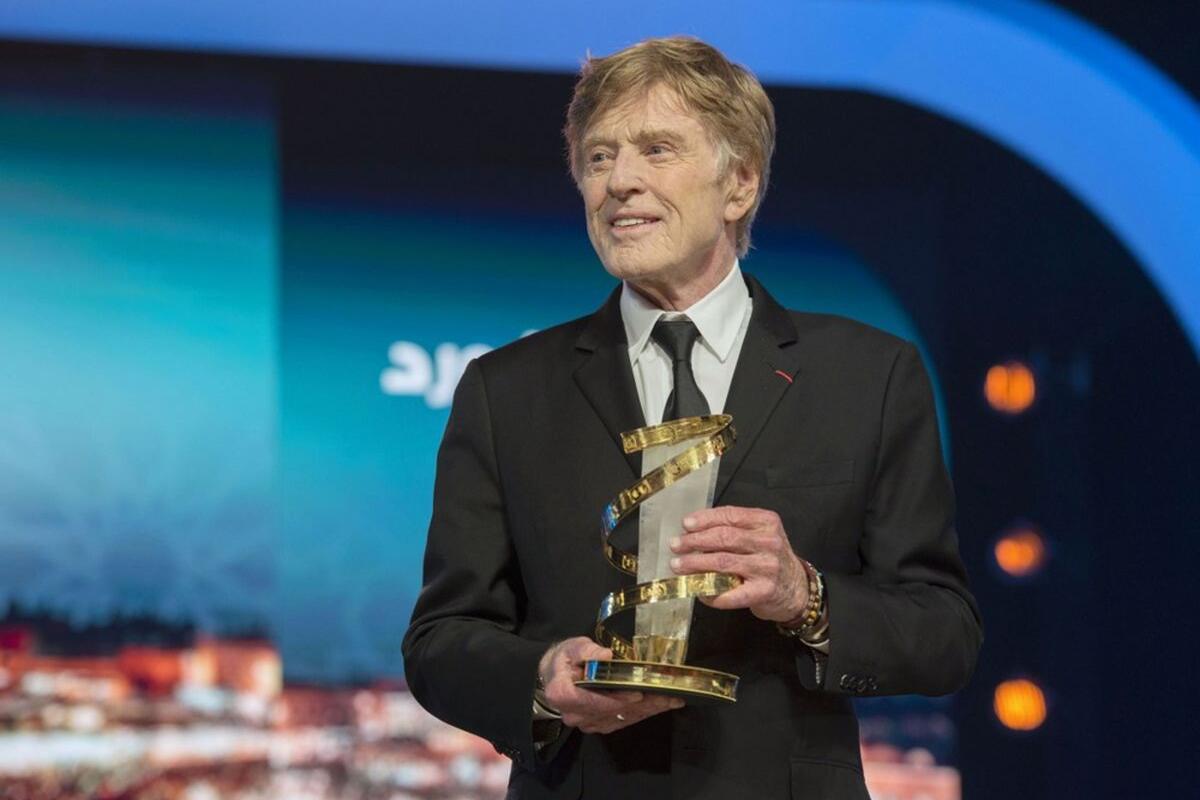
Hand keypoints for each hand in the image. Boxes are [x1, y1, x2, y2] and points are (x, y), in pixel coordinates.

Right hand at [538, 637, 683, 733]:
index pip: (594, 701)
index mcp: (564, 694)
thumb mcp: (572, 647)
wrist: (554, 676)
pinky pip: (622, 722)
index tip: (639, 694)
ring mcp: (587, 723)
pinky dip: (641, 714)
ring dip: (647, 711)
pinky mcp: (598, 725)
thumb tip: (606, 655)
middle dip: (643, 705)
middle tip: (668, 697)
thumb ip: (588, 651)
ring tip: (670, 700)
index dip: (617, 699)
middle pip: (613, 712)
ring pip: (621, 719)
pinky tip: (658, 706)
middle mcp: (575, 714)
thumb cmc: (564, 659)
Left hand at [669, 506, 809, 622]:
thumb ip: (734, 529)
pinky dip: (710, 591)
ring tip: (678, 565)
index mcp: (766, 522)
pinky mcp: (763, 591)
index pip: (731, 515)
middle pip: (724, 537)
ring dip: (695, 563)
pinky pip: (729, 592)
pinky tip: (698, 591)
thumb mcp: (760, 534)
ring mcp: (767, 567)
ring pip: (722, 562)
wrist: (796, 589)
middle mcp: (769, 542)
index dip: (705, 519)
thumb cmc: (770, 559)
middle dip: (694, 541)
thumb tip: (693, 531)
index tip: (686, 525)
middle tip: (676, 545)